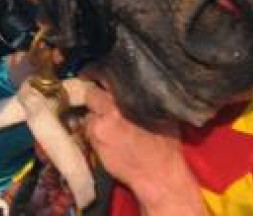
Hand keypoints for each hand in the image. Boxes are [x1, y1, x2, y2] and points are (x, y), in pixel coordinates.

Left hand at [83, 85, 206, 214]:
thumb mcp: (160, 113)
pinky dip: (94, 131)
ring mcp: (99, 126)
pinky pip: (88, 130)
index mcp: (129, 98)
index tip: (98, 77)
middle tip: (102, 102)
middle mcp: (111, 109)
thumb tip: (133, 85)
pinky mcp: (94, 142)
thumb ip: (143, 97)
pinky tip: (105, 136)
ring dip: (94, 116)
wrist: (158, 176)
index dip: (99, 76)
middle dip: (95, 97)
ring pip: (88, 113)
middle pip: (91, 94)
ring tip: (106, 123)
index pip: (104, 76)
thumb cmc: (165, 146)